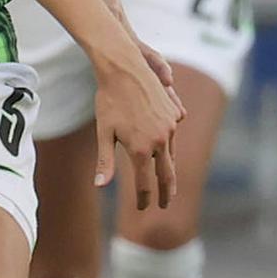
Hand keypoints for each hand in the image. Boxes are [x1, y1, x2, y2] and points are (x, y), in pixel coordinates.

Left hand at [92, 50, 183, 210]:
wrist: (124, 69)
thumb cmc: (108, 101)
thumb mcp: (103, 133)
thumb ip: (105, 161)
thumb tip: (100, 186)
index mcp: (141, 149)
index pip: (145, 184)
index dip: (144, 198)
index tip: (143, 208)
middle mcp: (160, 141)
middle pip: (166, 174)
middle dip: (165, 192)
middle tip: (164, 205)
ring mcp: (171, 126)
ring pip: (171, 153)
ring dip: (168, 168)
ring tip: (165, 180)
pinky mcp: (175, 113)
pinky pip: (174, 133)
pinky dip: (169, 143)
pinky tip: (164, 146)